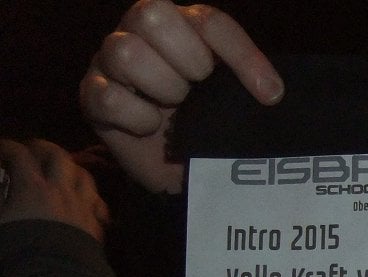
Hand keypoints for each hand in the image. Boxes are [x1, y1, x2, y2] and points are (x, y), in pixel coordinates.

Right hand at [0, 139, 109, 240]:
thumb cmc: (17, 249)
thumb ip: (0, 200)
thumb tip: (3, 190)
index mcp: (32, 187)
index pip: (19, 155)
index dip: (7, 147)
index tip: (2, 150)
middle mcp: (61, 191)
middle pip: (59, 156)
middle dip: (43, 148)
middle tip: (33, 151)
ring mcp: (82, 207)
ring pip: (84, 176)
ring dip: (71, 169)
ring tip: (61, 171)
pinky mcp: (95, 226)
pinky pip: (99, 204)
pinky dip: (92, 198)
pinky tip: (86, 202)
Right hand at [80, 0, 283, 193]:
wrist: (178, 168)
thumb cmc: (207, 123)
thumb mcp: (232, 100)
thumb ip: (244, 83)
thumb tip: (273, 93)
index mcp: (182, 24)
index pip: (209, 22)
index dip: (241, 56)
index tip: (270, 95)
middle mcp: (140, 31)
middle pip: (154, 15)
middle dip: (188, 60)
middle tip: (199, 91)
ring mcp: (109, 60)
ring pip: (126, 52)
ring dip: (162, 87)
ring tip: (176, 108)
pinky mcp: (91, 95)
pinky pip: (110, 98)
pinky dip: (138, 118)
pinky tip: (151, 127)